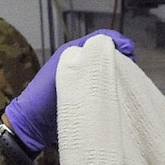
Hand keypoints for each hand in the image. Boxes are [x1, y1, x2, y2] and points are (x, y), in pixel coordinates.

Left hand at [2, 29, 135, 150]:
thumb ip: (83, 59)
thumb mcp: (62, 72)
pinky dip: (112, 87)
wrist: (31, 125)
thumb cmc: (42, 96)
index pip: (100, 39)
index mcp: (72, 52)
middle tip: (133, 69)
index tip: (131, 52)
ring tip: (130, 81)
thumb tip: (111, 49)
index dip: (117, 41)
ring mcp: (82, 80)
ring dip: (118, 73)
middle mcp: (79, 63)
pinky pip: (102, 87)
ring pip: (106, 70)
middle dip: (121, 58)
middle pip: (106, 54)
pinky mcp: (85, 96)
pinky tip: (121, 94)